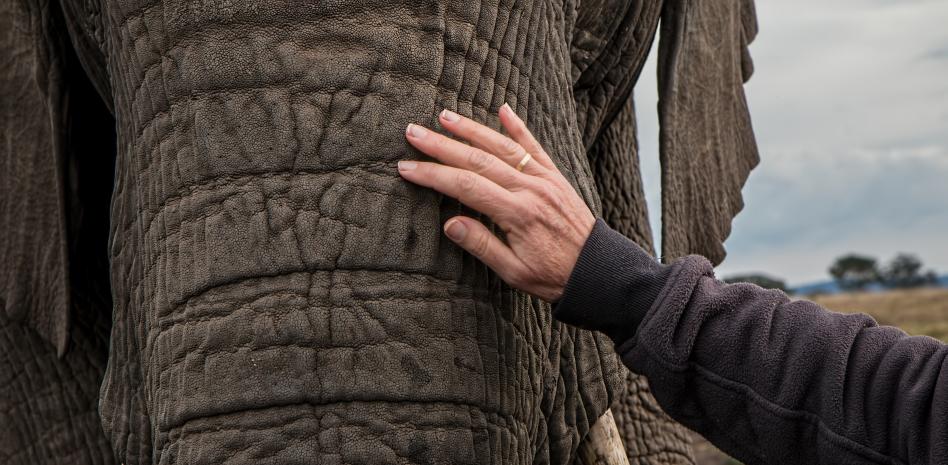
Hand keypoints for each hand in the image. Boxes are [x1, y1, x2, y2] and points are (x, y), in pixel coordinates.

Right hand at [397, 103, 595, 302]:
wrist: (598, 272)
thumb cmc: (553, 277)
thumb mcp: (514, 272)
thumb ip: (482, 245)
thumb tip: (448, 223)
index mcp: (517, 214)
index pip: (465, 186)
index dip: (433, 175)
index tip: (407, 167)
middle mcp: (530, 190)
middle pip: (478, 160)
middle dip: (442, 145)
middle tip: (413, 132)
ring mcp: (544, 180)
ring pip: (503, 147)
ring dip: (472, 130)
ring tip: (444, 117)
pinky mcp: (556, 178)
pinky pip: (536, 147)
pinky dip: (519, 127)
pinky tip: (503, 109)